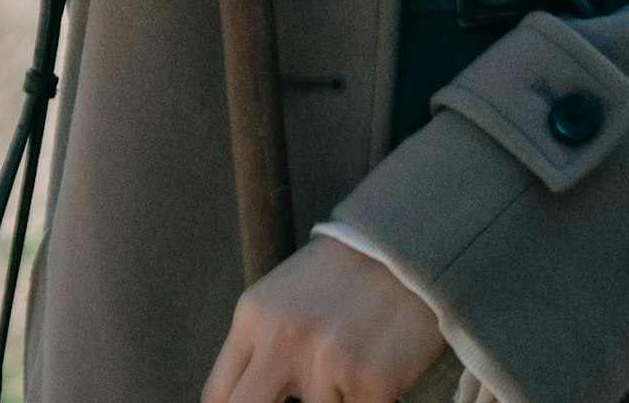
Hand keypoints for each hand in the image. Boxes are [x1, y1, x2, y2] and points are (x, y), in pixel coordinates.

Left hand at [202, 234, 448, 402]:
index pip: (218, 398)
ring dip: (330, 398)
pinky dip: (363, 398)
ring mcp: (327, 363)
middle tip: (298, 395)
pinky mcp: (371, 381)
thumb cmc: (343, 274)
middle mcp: (284, 340)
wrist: (410, 241)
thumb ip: (257, 346)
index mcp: (255, 317)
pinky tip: (373, 370)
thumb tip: (242, 400)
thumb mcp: (283, 297)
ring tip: (345, 367)